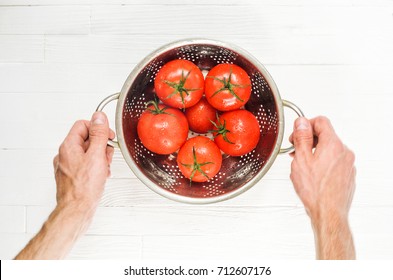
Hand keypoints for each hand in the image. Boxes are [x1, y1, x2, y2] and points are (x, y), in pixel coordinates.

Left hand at [16, 112, 114, 258]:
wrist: (76, 210)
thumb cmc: (84, 187)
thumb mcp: (96, 155)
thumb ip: (98, 134)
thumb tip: (98, 117)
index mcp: (68, 146)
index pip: (83, 125)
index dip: (98, 128)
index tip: (108, 136)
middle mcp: (65, 155)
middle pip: (86, 139)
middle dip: (101, 146)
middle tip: (106, 156)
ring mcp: (68, 166)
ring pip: (87, 153)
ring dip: (100, 158)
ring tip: (104, 169)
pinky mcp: (72, 176)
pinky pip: (86, 165)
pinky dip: (95, 168)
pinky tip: (100, 176)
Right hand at [290, 116, 355, 258]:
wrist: (328, 213)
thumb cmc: (315, 190)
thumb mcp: (301, 159)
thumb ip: (302, 138)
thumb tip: (302, 123)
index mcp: (333, 144)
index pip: (321, 122)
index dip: (306, 124)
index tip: (297, 133)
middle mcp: (344, 152)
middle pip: (325, 135)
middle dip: (308, 140)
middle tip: (296, 150)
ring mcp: (348, 164)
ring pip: (329, 150)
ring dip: (315, 152)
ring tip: (303, 165)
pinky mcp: (347, 175)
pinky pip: (334, 162)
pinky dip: (322, 163)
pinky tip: (312, 175)